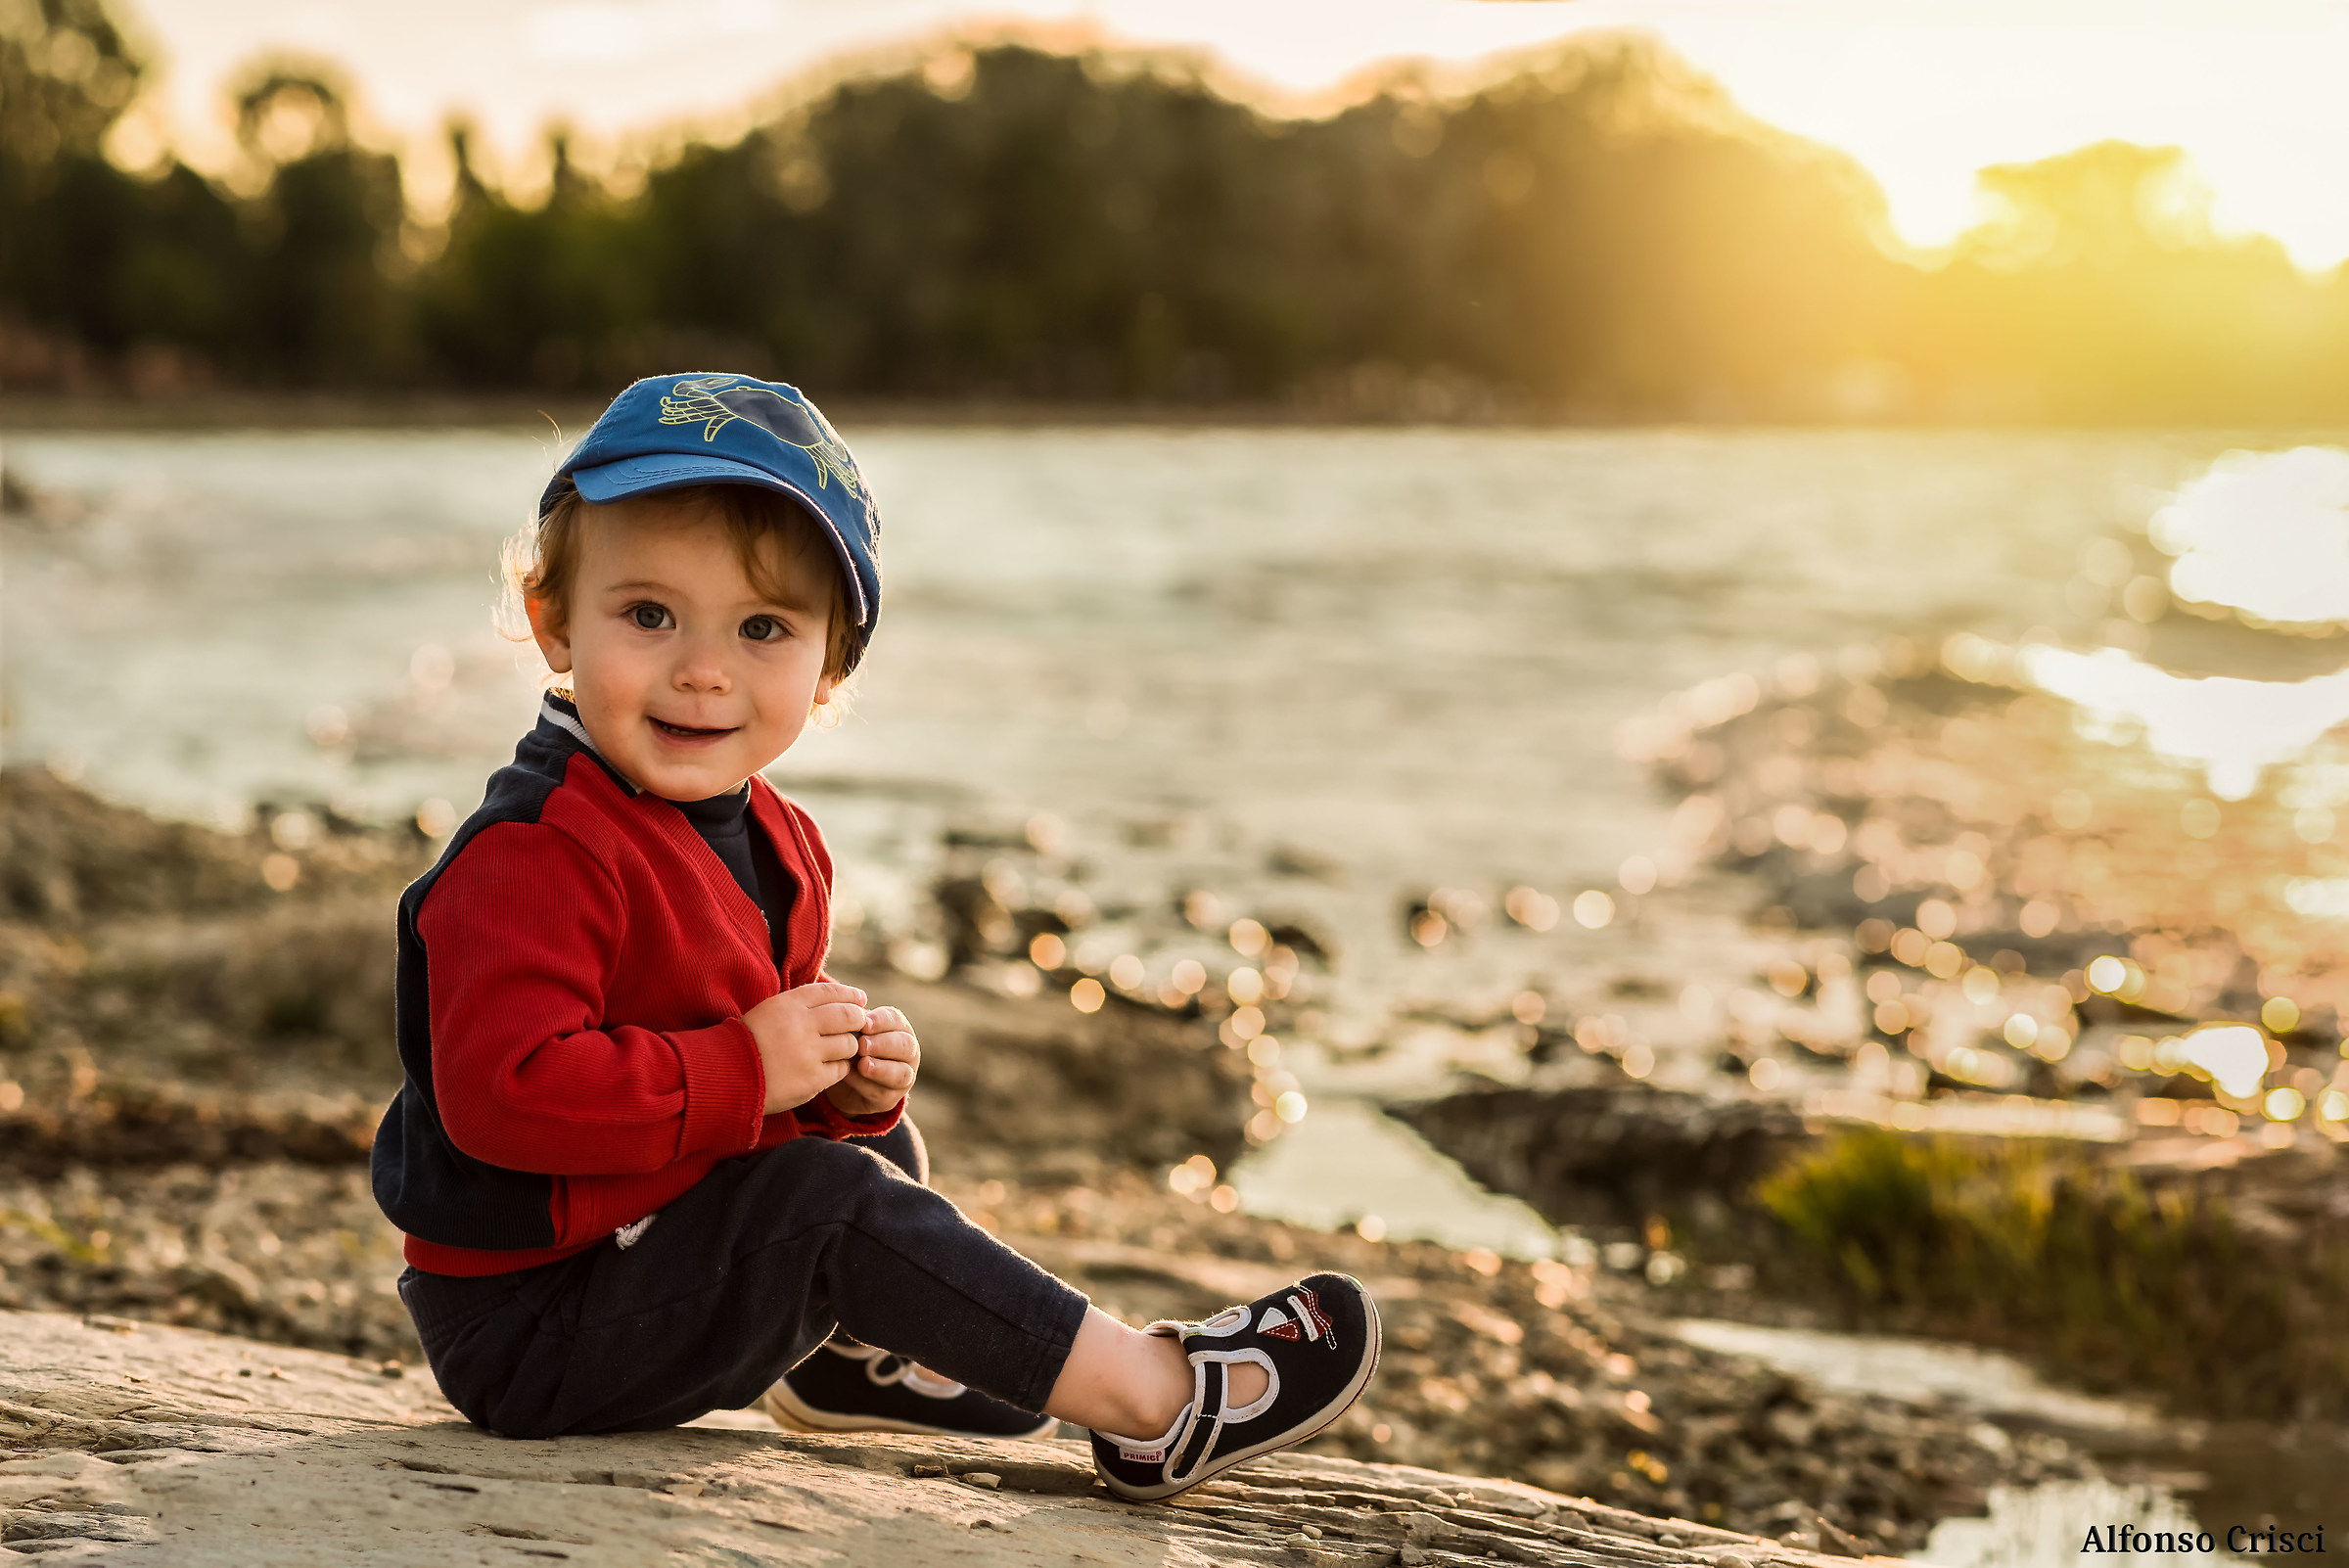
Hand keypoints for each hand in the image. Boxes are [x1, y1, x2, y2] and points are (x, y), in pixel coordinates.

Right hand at [743, 982, 867, 1113]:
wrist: (725, 1078)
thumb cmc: (747, 1043)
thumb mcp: (769, 1011)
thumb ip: (800, 1004)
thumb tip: (839, 999)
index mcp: (788, 1004)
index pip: (830, 992)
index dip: (850, 995)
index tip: (860, 999)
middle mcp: (801, 1025)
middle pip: (848, 1016)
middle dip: (857, 1019)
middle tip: (857, 1024)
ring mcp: (808, 1054)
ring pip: (849, 1044)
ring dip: (848, 1046)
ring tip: (839, 1048)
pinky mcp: (812, 1080)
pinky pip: (841, 1069)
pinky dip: (839, 1067)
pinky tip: (829, 1067)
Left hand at [824, 1005, 917, 1116]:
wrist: (843, 1082)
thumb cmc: (849, 1046)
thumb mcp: (850, 1032)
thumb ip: (853, 1023)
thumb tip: (848, 1011)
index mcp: (898, 1027)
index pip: (895, 1020)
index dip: (881, 1021)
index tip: (863, 1024)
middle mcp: (907, 1051)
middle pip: (905, 1045)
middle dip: (883, 1044)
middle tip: (862, 1044)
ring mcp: (903, 1075)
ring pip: (901, 1072)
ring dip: (881, 1068)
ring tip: (862, 1064)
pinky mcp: (891, 1098)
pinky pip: (883, 1091)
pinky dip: (866, 1085)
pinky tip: (851, 1077)